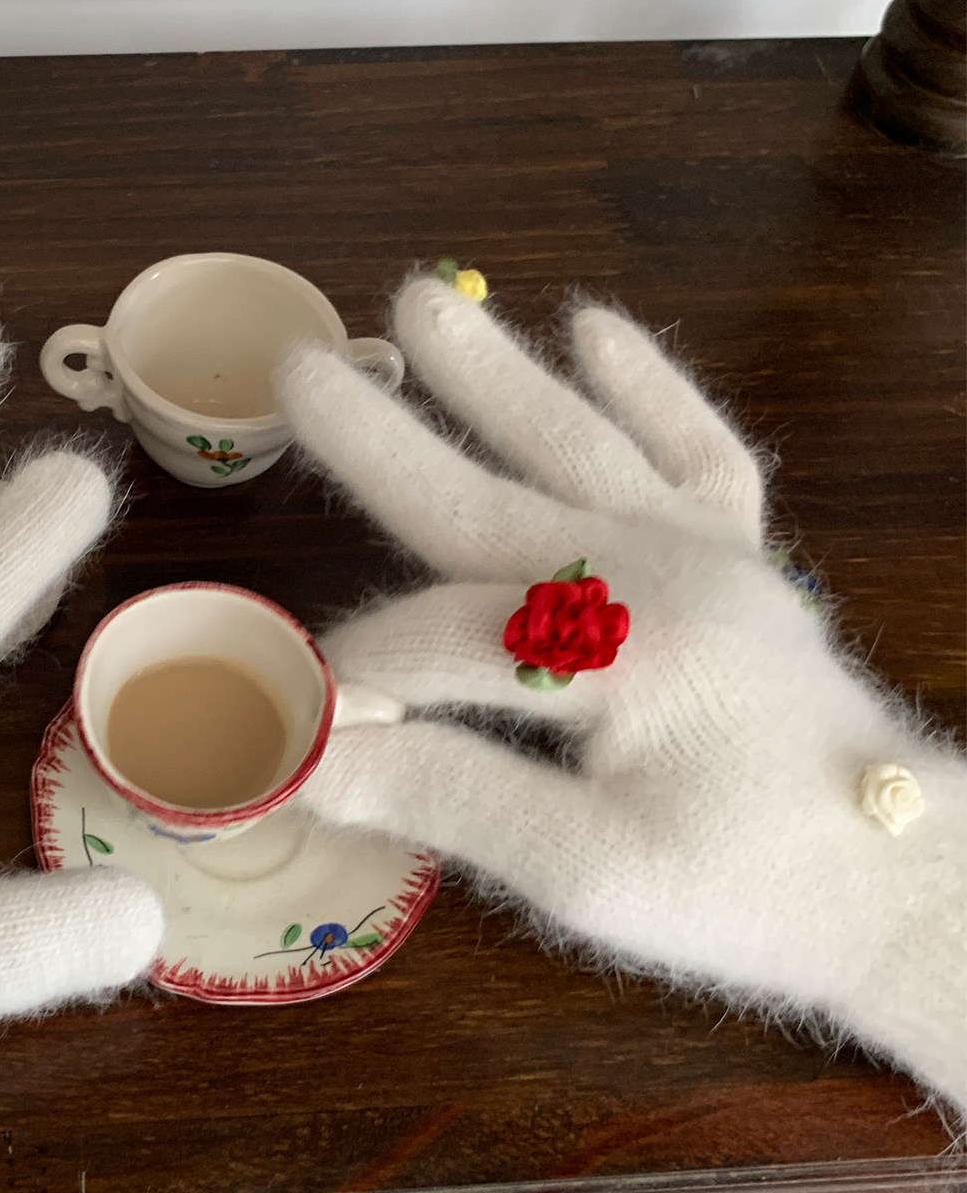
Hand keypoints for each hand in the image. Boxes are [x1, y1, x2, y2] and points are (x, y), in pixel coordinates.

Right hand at [278, 277, 963, 1117]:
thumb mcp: (586, 872)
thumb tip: (305, 757)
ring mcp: (708, 552)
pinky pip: (697, 450)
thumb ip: (442, 792)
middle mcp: (658, 572)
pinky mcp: (743, 555)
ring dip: (494, 374)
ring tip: (418, 299)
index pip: (440, 642)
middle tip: (298, 365)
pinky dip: (650, 385)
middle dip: (381, 438)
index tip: (288, 709)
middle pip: (486, 499)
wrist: (905, 883)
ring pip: (580, 443)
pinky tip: (596, 325)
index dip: (354, 674)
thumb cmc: (752, 893)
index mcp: (621, 650)